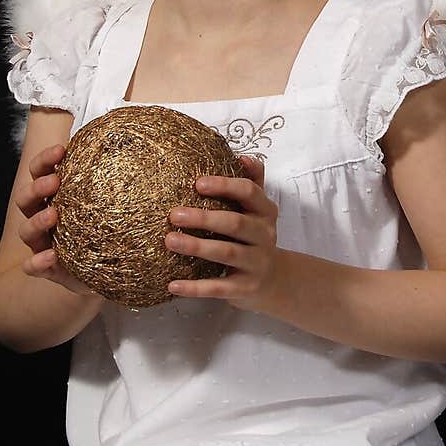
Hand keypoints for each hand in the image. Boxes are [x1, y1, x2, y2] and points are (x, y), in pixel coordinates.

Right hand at [17, 143, 102, 298]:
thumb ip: (117, 180)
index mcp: (54, 196)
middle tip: (54, 182)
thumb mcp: (114, 203)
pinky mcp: (47, 268)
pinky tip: (51, 255)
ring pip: (25, 230)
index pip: (39, 172)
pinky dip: (37, 261)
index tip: (61, 150)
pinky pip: (33, 266)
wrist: (111, 269)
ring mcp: (42, 244)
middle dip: (37, 187)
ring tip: (53, 215)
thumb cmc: (110, 229)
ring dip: (36, 221)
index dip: (45, 160)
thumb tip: (136, 146)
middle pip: (26, 198)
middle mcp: (42, 217)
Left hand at [164, 154, 279, 311]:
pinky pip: (218, 287)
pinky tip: (172, 285)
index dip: (224, 186)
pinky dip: (195, 288)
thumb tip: (242, 157)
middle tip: (173, 214)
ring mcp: (256, 263)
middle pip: (235, 223)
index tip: (197, 183)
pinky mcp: (245, 288)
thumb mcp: (259, 210)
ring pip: (226, 253)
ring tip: (169, 241)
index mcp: (265, 211)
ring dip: (196, 247)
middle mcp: (265, 235)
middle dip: (204, 218)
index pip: (249, 192)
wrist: (276, 280)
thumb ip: (252, 182)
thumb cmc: (255, 237)